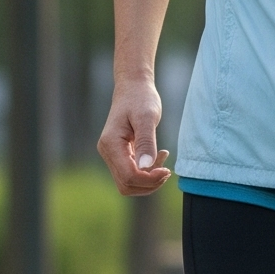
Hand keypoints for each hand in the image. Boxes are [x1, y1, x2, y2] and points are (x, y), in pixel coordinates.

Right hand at [98, 77, 170, 194]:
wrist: (133, 88)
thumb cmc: (141, 99)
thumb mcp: (147, 117)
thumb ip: (146, 142)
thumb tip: (145, 167)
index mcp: (111, 144)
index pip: (128, 176)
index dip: (149, 180)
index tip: (167, 170)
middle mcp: (107, 152)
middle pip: (127, 185)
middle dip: (149, 183)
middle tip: (166, 169)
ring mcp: (112, 154)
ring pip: (129, 183)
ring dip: (149, 179)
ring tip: (163, 159)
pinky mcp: (119, 154)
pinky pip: (132, 173)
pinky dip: (147, 171)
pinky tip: (160, 156)